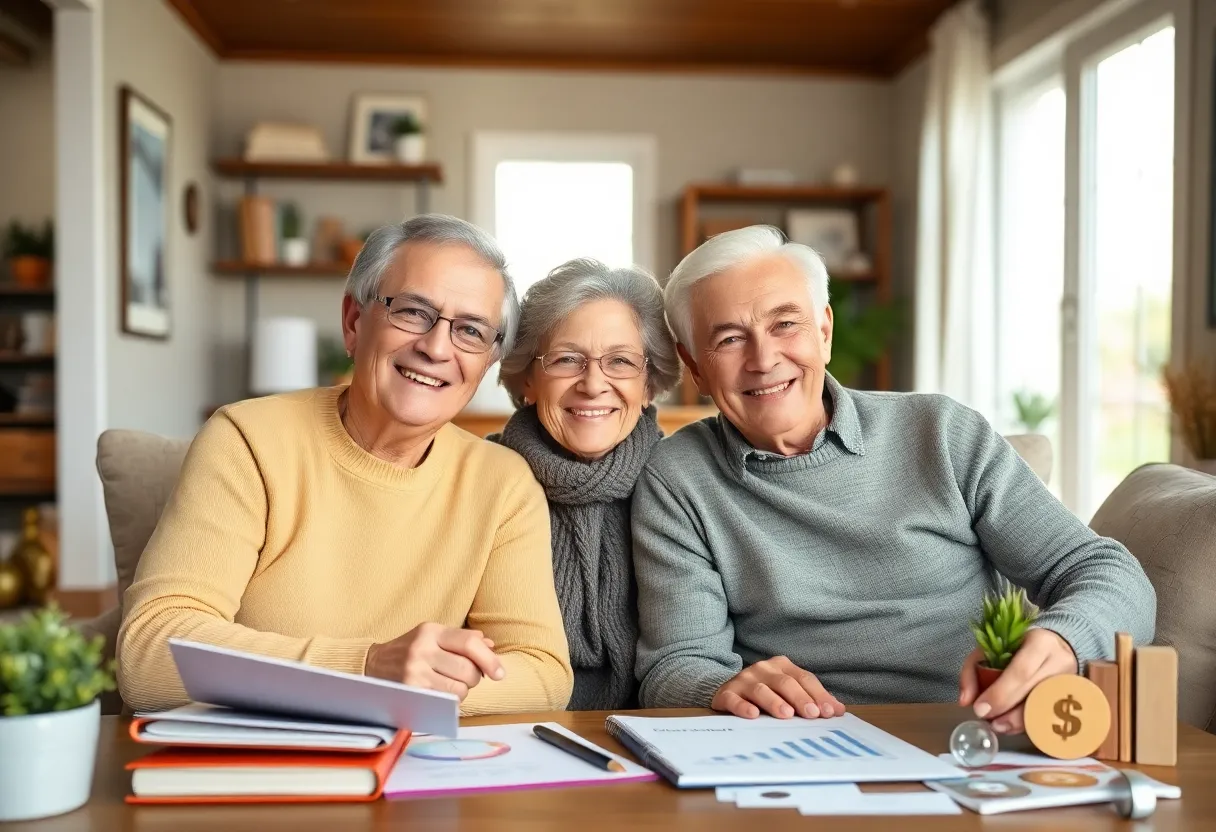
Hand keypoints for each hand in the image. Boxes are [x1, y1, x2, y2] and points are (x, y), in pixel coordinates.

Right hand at [365, 622, 503, 700]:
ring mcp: (414, 672)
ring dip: (461, 691)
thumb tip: (490, 645)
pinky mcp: (410, 693)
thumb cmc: (409, 651)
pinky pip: (445, 702)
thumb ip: (462, 639)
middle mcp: (422, 650)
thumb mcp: (432, 636)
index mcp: (431, 631)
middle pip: (468, 670)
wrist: (371, 665)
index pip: (470, 644)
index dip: (490, 660)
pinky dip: (449, 701)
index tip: (500, 674)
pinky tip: (440, 694)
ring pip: (459, 689)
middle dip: (473, 678)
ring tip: (449, 685)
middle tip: (464, 677)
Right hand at [711, 656, 845, 719]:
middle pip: (784, 682)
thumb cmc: (766, 694)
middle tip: (811, 714)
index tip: (829, 712)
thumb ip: (813, 699)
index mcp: (782, 665)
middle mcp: (763, 669)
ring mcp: (744, 680)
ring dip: (774, 701)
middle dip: (800, 698)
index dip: (818, 695)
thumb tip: (839, 711)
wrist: (728, 691)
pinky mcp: (727, 693)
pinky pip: (734, 699)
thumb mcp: (790, 693)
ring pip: (761, 689)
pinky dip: (743, 706)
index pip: (804, 678)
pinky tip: (752, 714)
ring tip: (786, 714)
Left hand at [958, 628, 1077, 733]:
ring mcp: (1071, 681)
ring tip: (1000, 726)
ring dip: (1020, 722)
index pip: (1020, 671)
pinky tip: (1016, 726)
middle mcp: (1060, 661)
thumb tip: (965, 701)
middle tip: (989, 722)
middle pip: (1033, 692)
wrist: (1057, 646)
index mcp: (1040, 642)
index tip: (981, 709)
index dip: (1000, 693)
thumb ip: (974, 671)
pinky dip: (1031, 724)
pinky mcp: (1074, 697)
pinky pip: (1052, 715)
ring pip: (1045, 708)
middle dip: (1008, 710)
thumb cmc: (1018, 647)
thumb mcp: (992, 648)